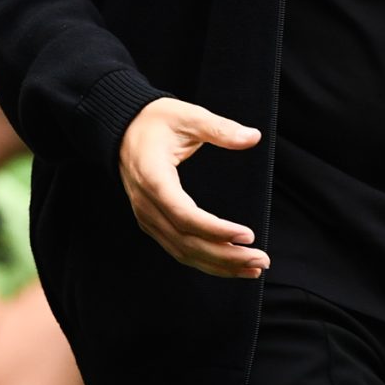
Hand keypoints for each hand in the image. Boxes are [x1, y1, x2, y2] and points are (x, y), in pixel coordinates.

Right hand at [118, 98, 266, 277]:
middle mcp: (147, 205)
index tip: (247, 235)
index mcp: (154, 178)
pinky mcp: (152, 222)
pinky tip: (229, 264)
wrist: (123, 127)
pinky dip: (205, 260)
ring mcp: (146, 217)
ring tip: (253, 268)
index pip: (185, 215)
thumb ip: (220, 129)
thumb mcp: (188, 116)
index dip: (215, 230)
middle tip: (261, 260)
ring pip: (183, 252)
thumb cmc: (155, 120)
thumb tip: (253, 137)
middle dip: (226, 256)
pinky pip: (178, 248)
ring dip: (218, 264)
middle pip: (186, 242)